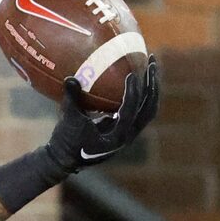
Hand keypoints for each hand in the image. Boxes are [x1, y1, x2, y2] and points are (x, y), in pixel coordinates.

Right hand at [44, 55, 159, 177]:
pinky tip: (138, 74)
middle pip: (149, 108)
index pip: (130, 112)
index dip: (132, 93)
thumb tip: (71, 78)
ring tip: (150, 65)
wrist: (67, 159)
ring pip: (148, 108)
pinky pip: (140, 108)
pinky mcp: (126, 126)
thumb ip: (72, 99)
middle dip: (152, 84)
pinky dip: (142, 92)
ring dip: (151, 86)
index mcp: (116, 137)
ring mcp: (129, 132)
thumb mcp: (69, 120)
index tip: (130, 75)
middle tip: (151, 61)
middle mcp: (128, 136)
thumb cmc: (67, 142)